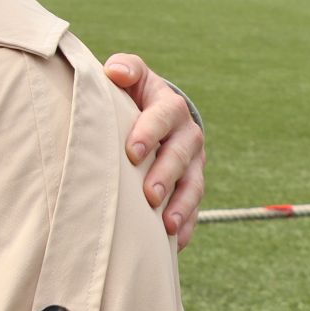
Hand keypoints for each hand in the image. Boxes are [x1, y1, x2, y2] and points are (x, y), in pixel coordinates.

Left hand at [104, 54, 204, 250]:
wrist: (151, 112)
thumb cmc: (130, 94)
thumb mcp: (129, 75)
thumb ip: (125, 68)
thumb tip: (114, 71)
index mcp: (169, 105)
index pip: (162, 117)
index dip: (148, 133)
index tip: (131, 153)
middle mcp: (186, 134)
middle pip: (180, 155)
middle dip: (165, 175)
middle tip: (150, 195)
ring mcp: (193, 162)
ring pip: (193, 184)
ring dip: (182, 205)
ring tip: (168, 225)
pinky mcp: (192, 184)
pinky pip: (195, 206)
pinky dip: (188, 224)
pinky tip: (176, 242)